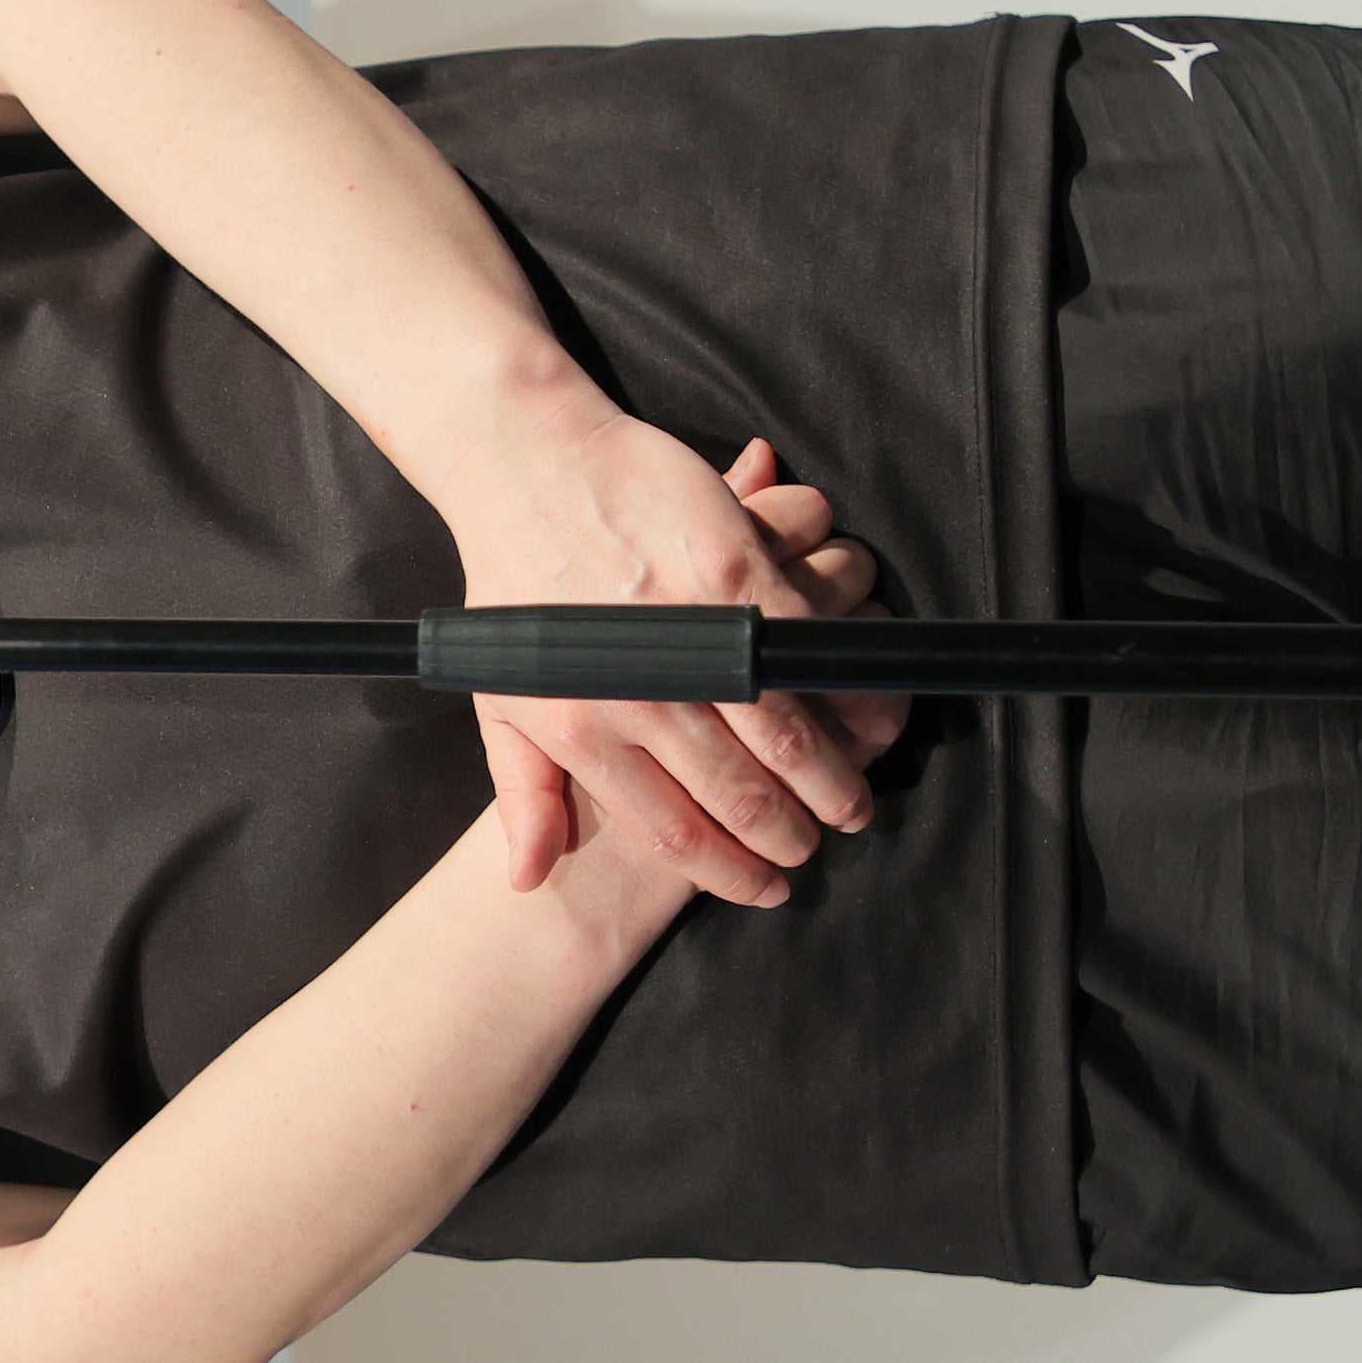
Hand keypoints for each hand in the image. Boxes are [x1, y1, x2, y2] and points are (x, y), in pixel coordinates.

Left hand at [455, 422, 910, 903]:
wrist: (528, 471)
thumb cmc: (512, 588)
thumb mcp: (498, 698)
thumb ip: (524, 794)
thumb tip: (528, 880)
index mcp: (582, 734)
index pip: (671, 833)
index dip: (729, 872)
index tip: (768, 890)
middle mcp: (639, 695)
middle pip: (739, 796)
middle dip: (790, 836)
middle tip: (818, 846)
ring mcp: (690, 634)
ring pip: (783, 735)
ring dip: (829, 779)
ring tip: (849, 803)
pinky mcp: (735, 573)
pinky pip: (806, 651)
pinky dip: (841, 691)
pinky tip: (863, 716)